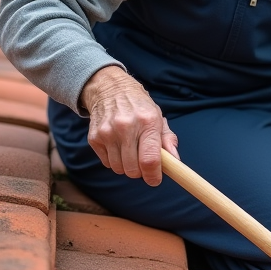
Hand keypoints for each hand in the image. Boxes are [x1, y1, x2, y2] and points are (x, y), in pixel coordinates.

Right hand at [80, 66, 178, 185]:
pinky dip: (114, 161)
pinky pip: (107, 163)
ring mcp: (108, 133)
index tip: (155, 180)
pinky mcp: (94, 138)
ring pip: (119, 169)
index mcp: (147, 121)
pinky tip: (118, 148)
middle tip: (143, 164)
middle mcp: (126, 127)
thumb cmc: (139, 107)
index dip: (153, 176)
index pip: (149, 159)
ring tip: (130, 153)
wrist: (110, 90)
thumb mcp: (158, 117)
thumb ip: (168, 140)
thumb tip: (176, 161)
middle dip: (140, 172)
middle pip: (133, 169)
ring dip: (127, 167)